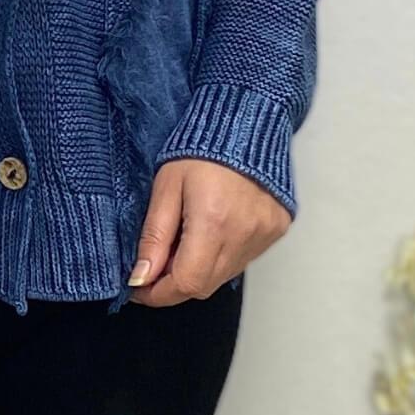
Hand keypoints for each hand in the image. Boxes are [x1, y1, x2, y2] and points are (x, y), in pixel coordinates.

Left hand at [126, 158, 291, 306]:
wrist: (244, 121)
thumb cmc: (200, 149)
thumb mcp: (166, 187)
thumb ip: (154, 237)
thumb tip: (140, 278)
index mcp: (213, 222)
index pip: (186, 283)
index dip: (158, 293)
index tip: (139, 288)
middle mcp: (244, 234)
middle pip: (205, 286)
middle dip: (175, 284)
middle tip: (155, 267)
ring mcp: (264, 234)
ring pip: (224, 275)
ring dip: (198, 270)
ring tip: (184, 241)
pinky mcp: (276, 230)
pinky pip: (243, 259)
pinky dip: (222, 257)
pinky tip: (211, 233)